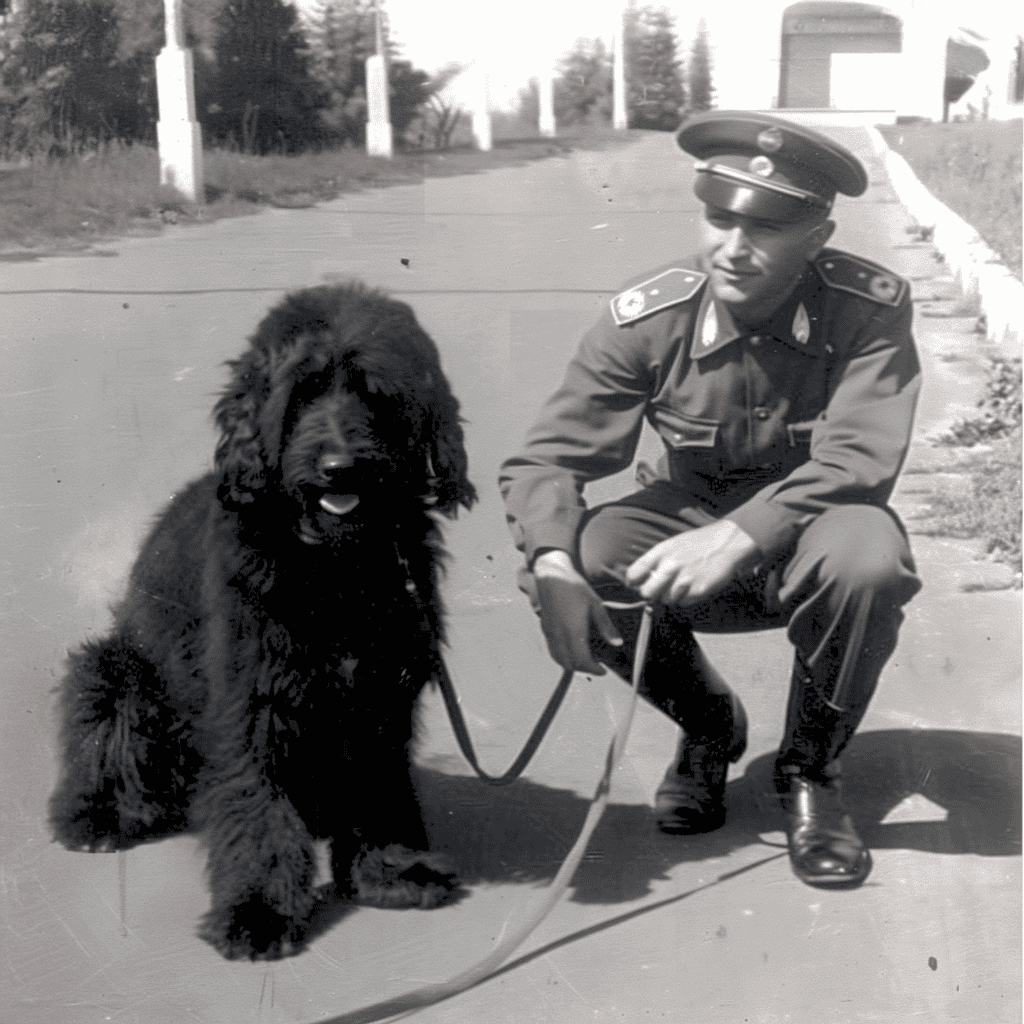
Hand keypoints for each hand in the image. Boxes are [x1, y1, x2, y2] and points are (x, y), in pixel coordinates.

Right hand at [532, 550, 622, 674]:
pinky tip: (572, 650)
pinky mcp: (545, 629)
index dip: (594, 669)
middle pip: (570, 664)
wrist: (552, 575)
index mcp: (573, 631)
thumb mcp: (595, 604)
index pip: (582, 661)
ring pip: (559, 659)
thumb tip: (617, 643)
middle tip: (596, 666)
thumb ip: (605, 626)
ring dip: (572, 664)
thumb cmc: (574, 587)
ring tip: (585, 659)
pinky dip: (562, 657)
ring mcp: (550, 633)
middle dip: (584, 669)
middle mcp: (559, 635)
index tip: (603, 670)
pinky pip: (553, 651)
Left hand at [624, 519, 758, 606]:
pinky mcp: (698, 590)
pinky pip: (683, 603)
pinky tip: (694, 585)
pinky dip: (686, 598)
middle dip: (651, 594)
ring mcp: (684, 579)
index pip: (633, 574)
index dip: (633, 583)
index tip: (637, 585)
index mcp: (660, 552)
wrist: (727, 542)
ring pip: (665, 600)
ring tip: (683, 583)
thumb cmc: (697, 544)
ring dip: (671, 596)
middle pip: (646, 593)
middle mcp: (670, 566)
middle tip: (660, 590)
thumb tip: (638, 581)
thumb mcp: (671, 545)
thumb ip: (655, 562)